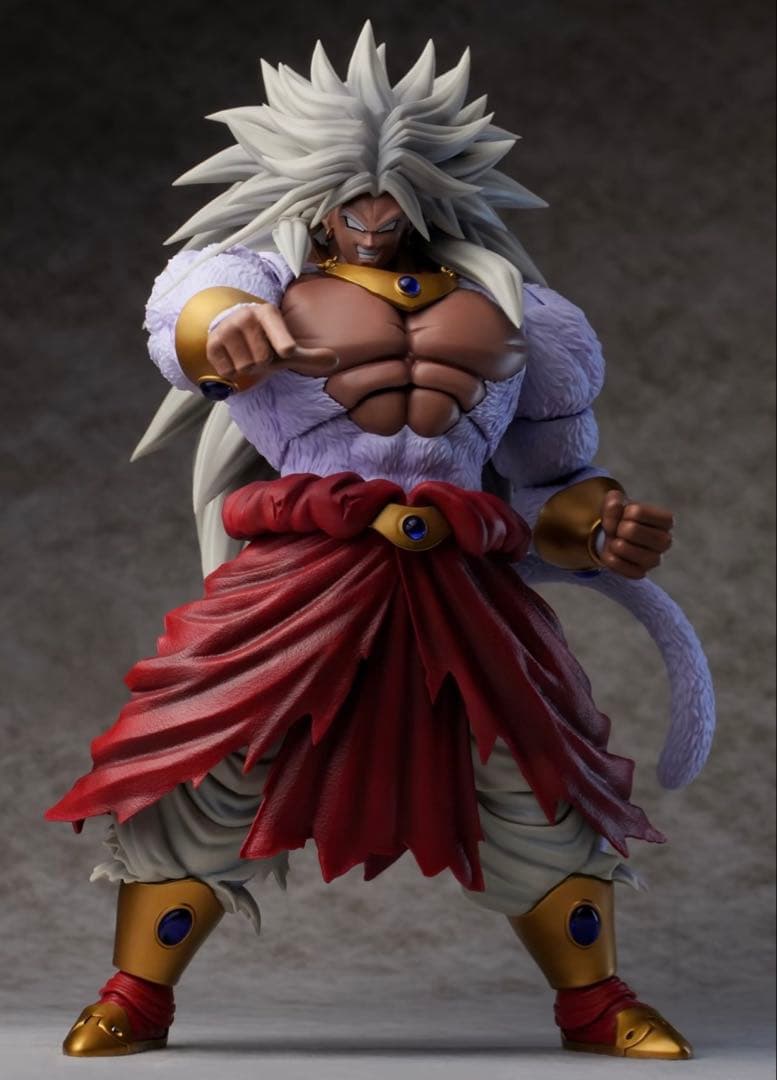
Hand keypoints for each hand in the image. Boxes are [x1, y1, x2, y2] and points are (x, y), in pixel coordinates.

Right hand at [206, 303, 338, 387]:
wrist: (230, 327)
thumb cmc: (264, 340)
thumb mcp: (286, 346)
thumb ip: (309, 356)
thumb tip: (335, 360)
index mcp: (268, 313)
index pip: (280, 339)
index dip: (284, 346)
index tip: (287, 350)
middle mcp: (246, 316)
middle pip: (262, 361)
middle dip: (262, 363)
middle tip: (259, 353)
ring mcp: (226, 328)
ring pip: (245, 368)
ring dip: (247, 368)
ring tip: (246, 354)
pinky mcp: (212, 343)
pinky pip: (228, 372)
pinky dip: (233, 372)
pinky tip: (233, 358)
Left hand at [597, 490, 673, 578]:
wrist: (617, 537)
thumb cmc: (622, 517)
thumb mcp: (617, 503)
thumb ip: (614, 500)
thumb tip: (614, 506)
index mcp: (666, 520)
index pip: (637, 512)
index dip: (624, 512)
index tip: (626, 516)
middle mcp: (665, 541)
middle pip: (630, 530)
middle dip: (618, 528)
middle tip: (621, 531)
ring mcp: (655, 560)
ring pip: (623, 548)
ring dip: (613, 542)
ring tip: (617, 541)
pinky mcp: (641, 573)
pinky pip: (616, 565)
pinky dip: (609, 558)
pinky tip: (615, 554)